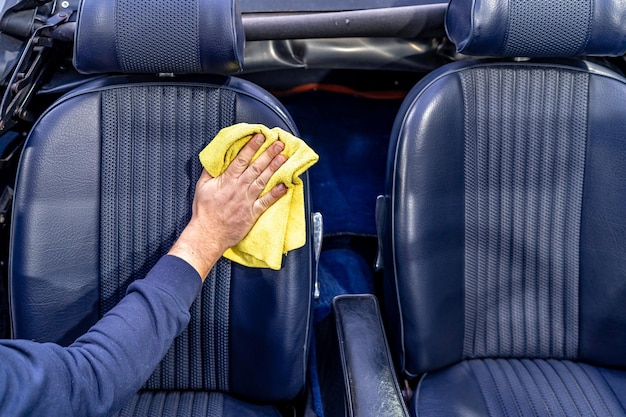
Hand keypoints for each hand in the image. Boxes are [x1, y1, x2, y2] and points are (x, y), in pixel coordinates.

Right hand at [168, 133, 287, 278]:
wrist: (208, 234)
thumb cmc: (205, 212)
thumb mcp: (202, 187)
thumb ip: (210, 171)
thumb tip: (215, 159)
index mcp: (227, 180)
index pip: (241, 159)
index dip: (252, 146)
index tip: (260, 137)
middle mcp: (239, 188)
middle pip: (256, 167)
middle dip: (268, 153)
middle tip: (278, 144)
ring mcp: (247, 200)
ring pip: (263, 180)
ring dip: (274, 168)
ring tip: (283, 158)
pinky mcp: (252, 213)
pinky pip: (266, 201)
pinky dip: (276, 194)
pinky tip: (284, 186)